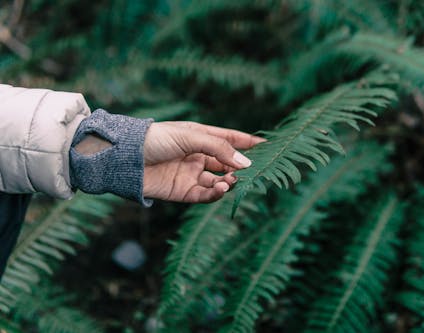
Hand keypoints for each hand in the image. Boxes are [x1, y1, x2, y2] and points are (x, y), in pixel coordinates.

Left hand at [142, 121, 264, 202]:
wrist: (124, 158)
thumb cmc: (155, 138)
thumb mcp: (190, 136)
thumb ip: (219, 148)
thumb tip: (245, 163)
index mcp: (200, 137)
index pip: (229, 139)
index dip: (247, 142)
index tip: (268, 145)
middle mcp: (198, 156)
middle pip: (227, 163)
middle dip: (240, 167)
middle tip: (253, 171)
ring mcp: (191, 174)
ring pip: (219, 181)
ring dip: (229, 181)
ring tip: (231, 180)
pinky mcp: (183, 192)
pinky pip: (206, 195)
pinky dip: (216, 193)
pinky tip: (222, 188)